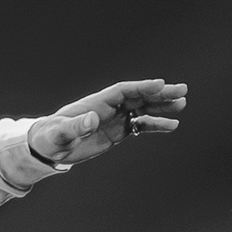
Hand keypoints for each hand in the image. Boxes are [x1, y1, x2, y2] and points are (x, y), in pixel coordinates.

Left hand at [28, 78, 188, 165]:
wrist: (48, 147)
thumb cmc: (50, 137)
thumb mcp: (61, 134)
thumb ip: (75, 126)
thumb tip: (92, 119)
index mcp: (96, 103)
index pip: (123, 90)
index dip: (142, 87)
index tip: (160, 84)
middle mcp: (109, 108)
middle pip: (138, 96)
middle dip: (160, 93)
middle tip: (182, 91)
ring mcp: (115, 118)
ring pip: (143, 109)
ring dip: (162, 106)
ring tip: (182, 105)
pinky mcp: (118, 131)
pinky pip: (140, 125)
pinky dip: (155, 124)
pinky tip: (171, 126)